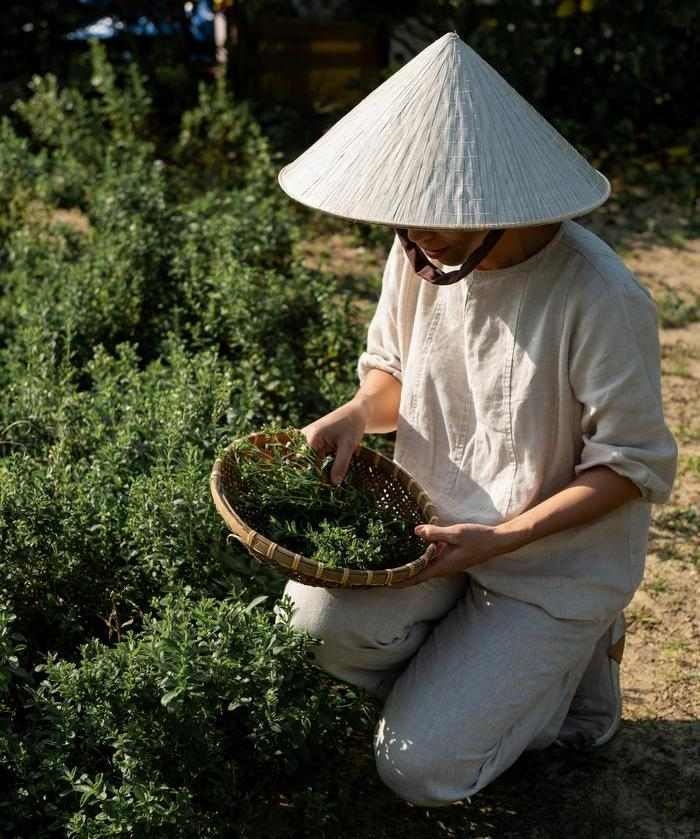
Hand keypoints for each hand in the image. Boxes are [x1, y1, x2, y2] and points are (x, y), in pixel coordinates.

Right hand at [301, 399, 367, 484]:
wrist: (354, 413)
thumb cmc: (352, 426)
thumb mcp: (349, 446)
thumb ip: (341, 464)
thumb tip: (334, 484)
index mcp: (312, 436)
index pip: (305, 463)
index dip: (312, 477)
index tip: (320, 490)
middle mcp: (304, 437)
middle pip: (303, 462)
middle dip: (311, 475)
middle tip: (321, 491)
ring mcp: (305, 439)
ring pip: (305, 461)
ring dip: (313, 471)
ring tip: (322, 484)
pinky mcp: (309, 442)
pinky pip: (309, 457)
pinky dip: (316, 465)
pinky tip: (324, 474)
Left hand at [393, 522, 508, 586]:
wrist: (496, 542)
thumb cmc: (477, 538)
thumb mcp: (455, 533)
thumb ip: (436, 533)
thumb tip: (416, 531)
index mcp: (442, 566)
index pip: (417, 577)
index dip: (401, 581)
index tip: (386, 584)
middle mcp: (444, 568)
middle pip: (418, 576)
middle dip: (401, 577)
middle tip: (384, 576)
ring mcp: (448, 564)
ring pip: (425, 570)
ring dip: (410, 570)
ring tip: (394, 567)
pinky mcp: (451, 559)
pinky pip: (432, 563)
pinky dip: (421, 561)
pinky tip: (415, 553)